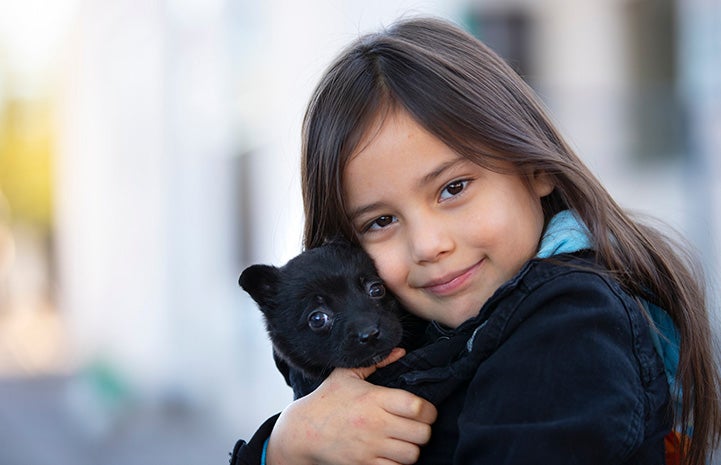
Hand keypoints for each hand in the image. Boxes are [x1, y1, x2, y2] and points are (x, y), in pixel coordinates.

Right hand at [266, 348, 436, 464]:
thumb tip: (400, 351)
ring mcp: (370, 447)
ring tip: (405, 440)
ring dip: (412, 448)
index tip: (425, 410)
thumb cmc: (326, 401)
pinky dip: (397, 462)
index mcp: (375, 399)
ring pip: (412, 454)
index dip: (429, 410)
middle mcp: (375, 424)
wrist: (303, 431)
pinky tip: (391, 453)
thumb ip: (377, 362)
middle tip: (417, 426)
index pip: (418, 407)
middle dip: (423, 430)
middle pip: (421, 433)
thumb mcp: (347, 375)